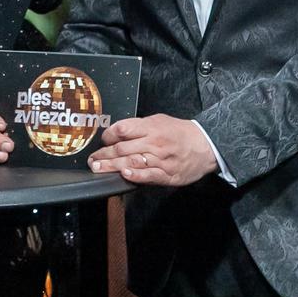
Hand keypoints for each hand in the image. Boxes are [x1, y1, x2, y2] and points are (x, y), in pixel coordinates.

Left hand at [89, 115, 217, 185]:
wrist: (205, 145)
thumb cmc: (180, 133)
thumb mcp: (159, 121)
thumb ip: (139, 126)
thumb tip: (118, 132)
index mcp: (151, 127)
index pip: (123, 129)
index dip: (108, 135)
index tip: (102, 141)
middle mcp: (154, 142)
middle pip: (123, 148)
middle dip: (104, 154)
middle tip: (92, 159)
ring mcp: (161, 159)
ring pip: (132, 162)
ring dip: (112, 166)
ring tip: (99, 168)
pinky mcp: (167, 174)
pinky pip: (149, 175)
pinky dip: (136, 175)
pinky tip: (125, 175)